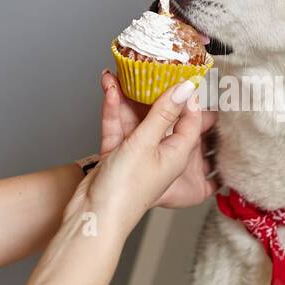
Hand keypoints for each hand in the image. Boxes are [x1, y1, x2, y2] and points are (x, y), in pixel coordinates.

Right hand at [98, 69, 217, 208]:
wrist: (93, 215)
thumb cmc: (126, 190)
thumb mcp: (147, 143)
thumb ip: (164, 113)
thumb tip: (185, 88)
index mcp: (177, 154)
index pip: (191, 121)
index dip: (187, 98)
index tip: (181, 75)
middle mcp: (160, 153)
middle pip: (162, 117)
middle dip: (153, 93)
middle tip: (150, 68)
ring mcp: (137, 155)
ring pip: (134, 120)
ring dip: (126, 98)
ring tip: (119, 74)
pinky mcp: (117, 156)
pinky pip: (117, 128)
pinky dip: (113, 111)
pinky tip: (110, 91)